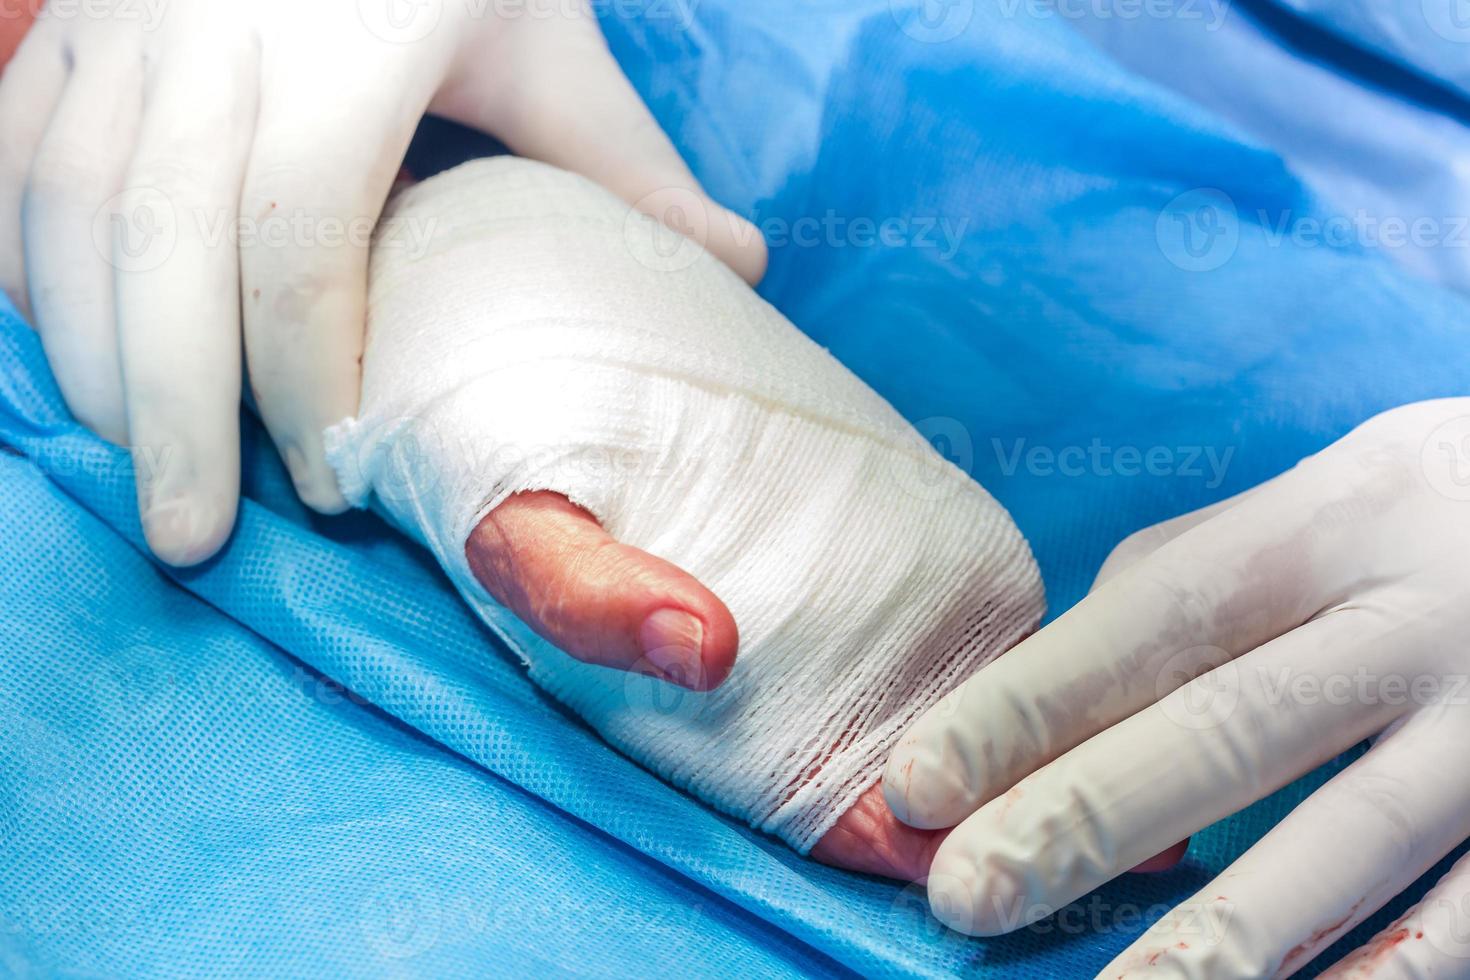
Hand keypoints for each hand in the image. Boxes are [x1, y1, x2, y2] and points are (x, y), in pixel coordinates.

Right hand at [0, 0, 763, 564]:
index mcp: (344, 40)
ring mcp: (120, 18)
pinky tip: (63, 355)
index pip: (297, 234)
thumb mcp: (548, 39)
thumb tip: (742, 269)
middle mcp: (208, 25)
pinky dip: (25, 266)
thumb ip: (628, 163)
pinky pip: (14, 161)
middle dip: (169, 406)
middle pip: (159, 241)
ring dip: (86, 355)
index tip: (336, 480)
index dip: (304, 374)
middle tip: (192, 539)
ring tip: (131, 470)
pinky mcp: (68, 19)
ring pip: (66, 207)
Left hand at [885, 398, 1469, 976]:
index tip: (918, 781)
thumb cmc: (1413, 524)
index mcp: (1325, 526)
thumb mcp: (1311, 506)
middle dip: (1084, 817)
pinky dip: (1382, 975)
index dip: (1028, 704)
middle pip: (1230, 728)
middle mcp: (1413, 620)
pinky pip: (1468, 913)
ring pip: (1349, 840)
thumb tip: (1041, 693)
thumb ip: (1181, 587)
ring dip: (1221, 934)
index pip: (1149, 623)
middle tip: (965, 894)